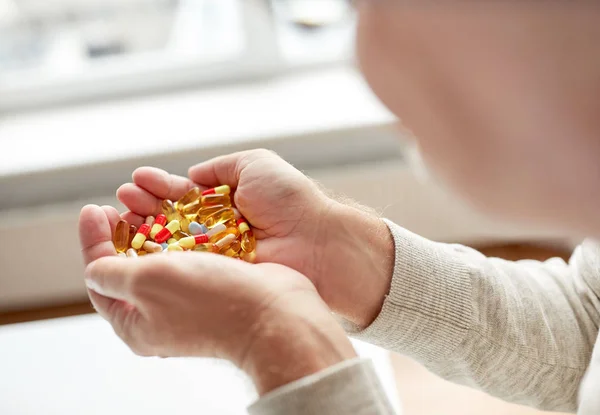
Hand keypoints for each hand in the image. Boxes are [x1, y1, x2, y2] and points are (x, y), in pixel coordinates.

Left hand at [78, 205, 355, 394]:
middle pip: (130, 265)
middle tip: (119, 202)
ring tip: (147, 197)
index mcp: (136, 323)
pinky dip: (180, 229)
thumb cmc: (209, 299)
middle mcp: (162, 312)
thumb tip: (94, 269)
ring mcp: (191, 298)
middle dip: (122, 230)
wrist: (275, 311)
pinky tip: (179, 210)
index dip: (93, 240)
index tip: (94, 208)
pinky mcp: (216, 282)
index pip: (100, 277)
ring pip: (161, 253)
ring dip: (151, 223)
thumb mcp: (145, 283)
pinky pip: (189, 251)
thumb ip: (110, 273)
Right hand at [117, 149, 394, 326]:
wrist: (318, 242)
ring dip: (145, 228)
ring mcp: (218, 254)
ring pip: (173, 242)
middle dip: (145, 206)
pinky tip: (138, 245)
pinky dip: (160, 257)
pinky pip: (185, 266)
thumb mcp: (256, 164)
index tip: (137, 179)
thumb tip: (192, 176)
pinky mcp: (220, 276)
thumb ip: (221, 168)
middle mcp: (219, 228)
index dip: (160, 187)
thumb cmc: (291, 200)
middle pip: (172, 218)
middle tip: (122, 198)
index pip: (185, 194)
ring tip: (122, 213)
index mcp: (229, 200)